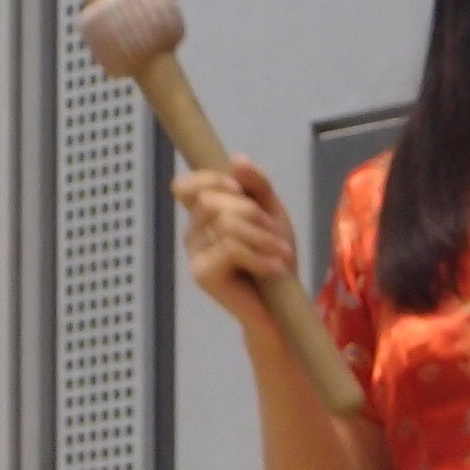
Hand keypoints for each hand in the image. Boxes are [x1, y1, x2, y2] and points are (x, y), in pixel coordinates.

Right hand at [172, 158, 298, 331]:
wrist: (281, 309)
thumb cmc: (275, 260)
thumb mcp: (272, 215)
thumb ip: (257, 186)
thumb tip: (236, 159)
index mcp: (204, 217)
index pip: (186, 186)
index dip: (210, 179)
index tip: (240, 190)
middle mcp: (193, 234)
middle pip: (212, 202)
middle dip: (251, 213)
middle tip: (276, 235)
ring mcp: (194, 256)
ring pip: (225, 224)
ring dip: (262, 236)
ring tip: (282, 253)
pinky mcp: (203, 275)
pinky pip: (230, 248)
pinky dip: (259, 256)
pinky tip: (275, 268)